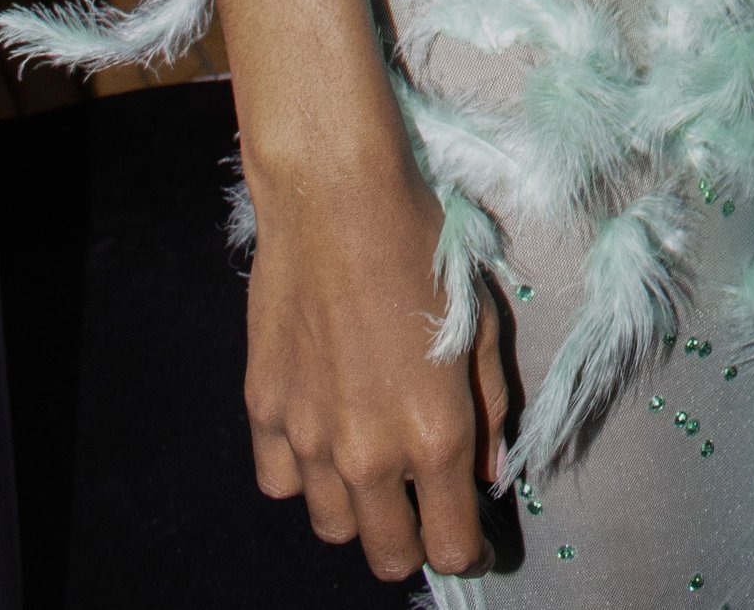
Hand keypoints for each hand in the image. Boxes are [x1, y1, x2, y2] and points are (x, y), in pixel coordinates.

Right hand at [244, 154, 505, 582]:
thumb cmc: (421, 247)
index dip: (469, 548)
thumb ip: (490, 410)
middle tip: (422, 511)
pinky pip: (281, 482)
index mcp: (435, 434)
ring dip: (357, 511)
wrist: (338, 199)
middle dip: (412, 543)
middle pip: (388, 554)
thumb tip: (487, 473)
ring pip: (332, 527)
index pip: (451, 542)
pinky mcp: (263, 413)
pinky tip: (321, 436)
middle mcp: (369, 453)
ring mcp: (308, 439)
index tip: (473, 539)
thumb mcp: (482, 324)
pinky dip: (302, 475)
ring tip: (372, 466)